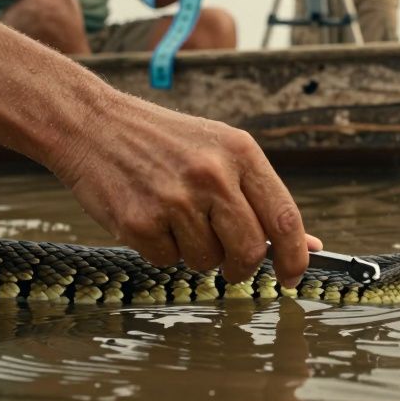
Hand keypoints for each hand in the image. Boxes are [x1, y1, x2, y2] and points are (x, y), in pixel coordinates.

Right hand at [53, 95, 316, 286]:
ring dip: (195, 253)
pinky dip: (161, 250)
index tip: (293, 276)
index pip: (284, 218)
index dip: (294, 257)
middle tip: (230, 264)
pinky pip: (167, 262)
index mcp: (240, 151)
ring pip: (207, 261)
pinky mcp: (139, 222)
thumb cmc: (163, 141)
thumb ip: (261, 197)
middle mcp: (211, 174)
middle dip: (242, 267)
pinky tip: (149, 216)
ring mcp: (174, 199)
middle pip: (249, 250)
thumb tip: (308, 246)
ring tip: (175, 218)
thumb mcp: (220, 151)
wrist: (91, 124)